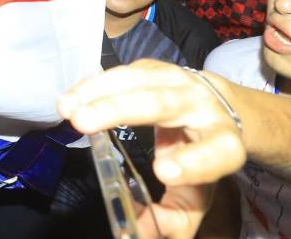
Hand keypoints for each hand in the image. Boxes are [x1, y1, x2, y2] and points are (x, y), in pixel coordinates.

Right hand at [59, 61, 244, 238]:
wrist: (219, 106)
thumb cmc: (202, 155)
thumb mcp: (197, 193)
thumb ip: (173, 218)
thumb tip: (137, 232)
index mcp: (224, 144)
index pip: (216, 152)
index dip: (192, 162)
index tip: (164, 172)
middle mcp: (204, 106)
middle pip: (162, 104)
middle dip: (120, 110)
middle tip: (83, 123)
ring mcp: (178, 80)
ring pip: (137, 81)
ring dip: (97, 92)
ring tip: (67, 110)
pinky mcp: (155, 68)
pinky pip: (122, 73)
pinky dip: (93, 84)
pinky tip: (72, 97)